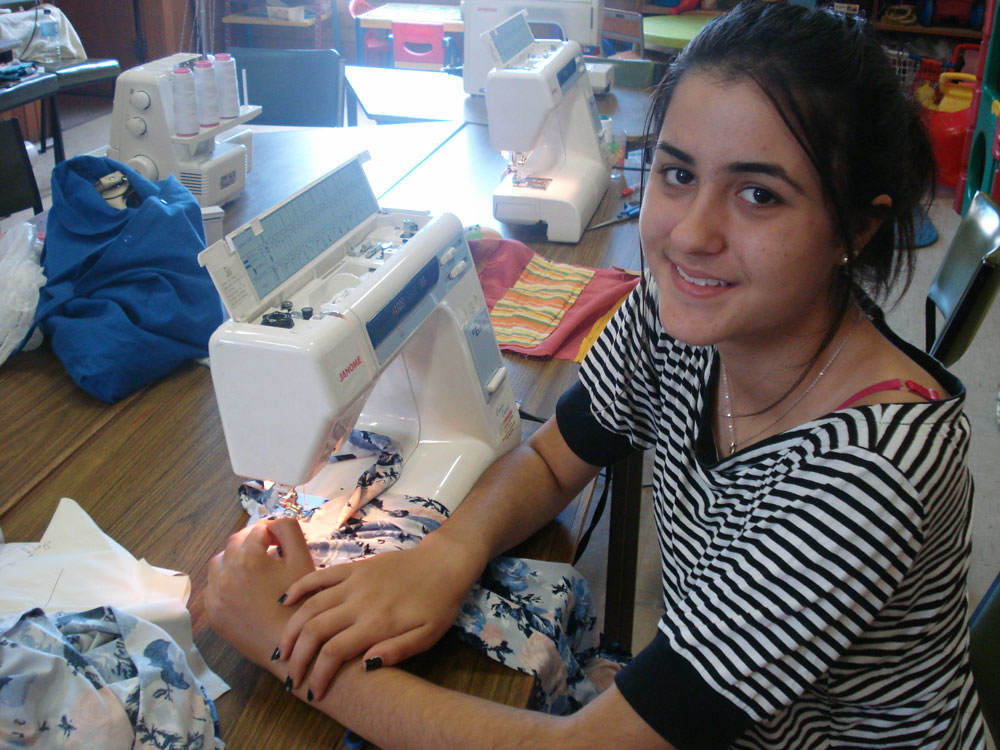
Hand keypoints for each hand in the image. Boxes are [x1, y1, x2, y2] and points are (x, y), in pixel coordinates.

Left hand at [206, 517, 315, 667]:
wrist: (292, 649)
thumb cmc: (302, 603)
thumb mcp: (303, 560)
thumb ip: (289, 530)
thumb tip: (274, 523)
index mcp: (249, 558)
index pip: (257, 529)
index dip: (271, 529)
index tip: (282, 538)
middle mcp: (226, 574)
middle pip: (235, 543)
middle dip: (251, 540)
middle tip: (269, 547)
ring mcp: (216, 596)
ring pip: (219, 563)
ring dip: (234, 558)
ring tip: (254, 567)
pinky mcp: (214, 614)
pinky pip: (213, 588)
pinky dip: (225, 581)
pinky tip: (243, 588)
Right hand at [276, 531, 481, 699]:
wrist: (444, 562)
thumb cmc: (438, 604)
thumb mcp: (428, 635)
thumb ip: (397, 651)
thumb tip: (364, 667)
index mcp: (377, 623)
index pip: (334, 652)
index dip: (318, 676)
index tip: (313, 693)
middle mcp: (360, 601)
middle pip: (314, 630)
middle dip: (297, 658)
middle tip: (291, 677)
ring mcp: (354, 581)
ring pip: (310, 604)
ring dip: (291, 629)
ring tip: (282, 651)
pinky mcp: (354, 566)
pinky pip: (320, 576)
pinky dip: (299, 588)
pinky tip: (285, 603)